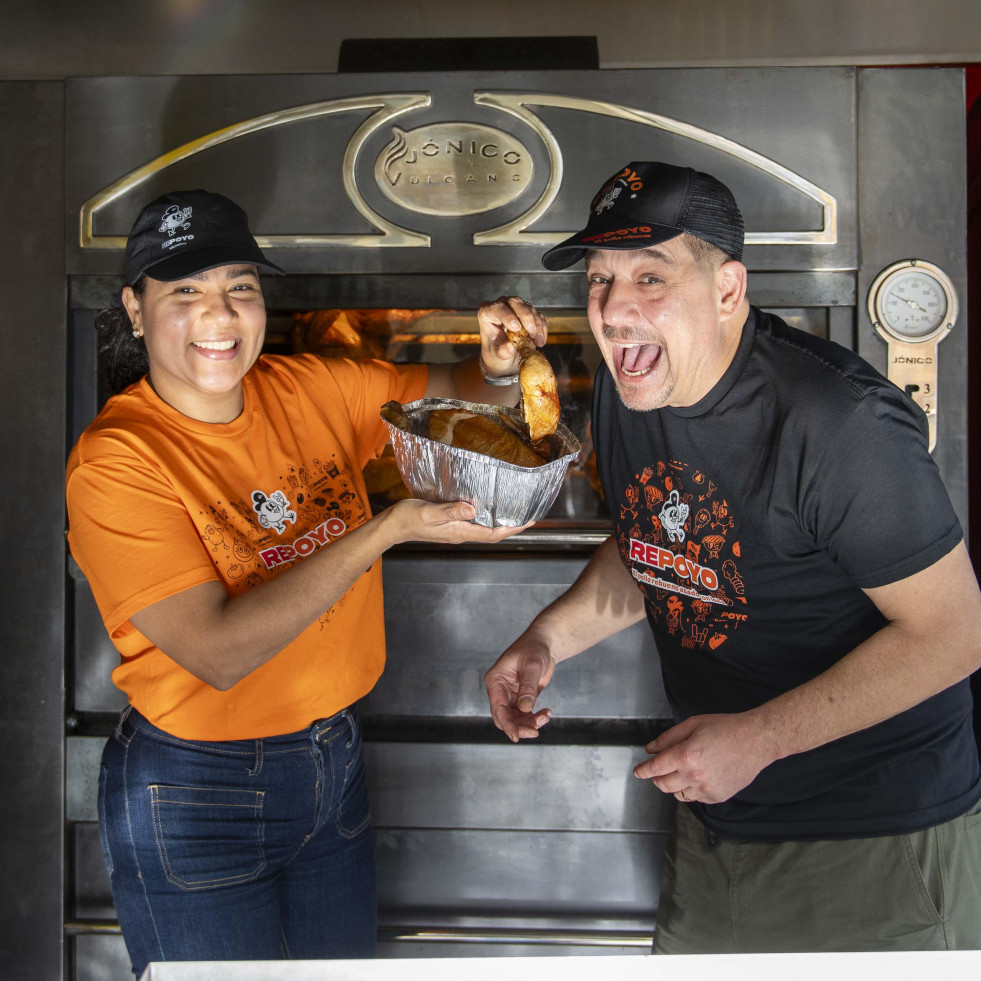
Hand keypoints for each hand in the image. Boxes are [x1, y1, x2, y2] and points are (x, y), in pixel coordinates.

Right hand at [384, 498, 530, 545]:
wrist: (392, 526)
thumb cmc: (407, 518)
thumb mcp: (428, 512)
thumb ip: (450, 511)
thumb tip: (472, 509)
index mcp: (459, 532)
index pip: (492, 533)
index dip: (512, 528)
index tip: (529, 521)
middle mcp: (460, 533)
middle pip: (492, 533)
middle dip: (512, 526)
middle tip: (528, 514)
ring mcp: (455, 531)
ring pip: (484, 528)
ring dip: (500, 522)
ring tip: (513, 510)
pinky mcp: (449, 526)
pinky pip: (474, 523)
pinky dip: (485, 517)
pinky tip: (487, 507)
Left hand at [477, 296, 547, 375]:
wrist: (504, 357)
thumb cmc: (495, 353)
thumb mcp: (496, 355)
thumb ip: (502, 351)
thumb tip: (511, 348)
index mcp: (487, 312)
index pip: (497, 307)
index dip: (507, 315)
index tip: (516, 328)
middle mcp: (501, 306)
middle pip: (516, 302)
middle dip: (526, 318)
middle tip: (532, 334)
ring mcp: (515, 307)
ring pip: (529, 308)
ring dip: (536, 325)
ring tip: (538, 343)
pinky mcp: (528, 313)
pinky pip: (538, 316)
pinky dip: (541, 328)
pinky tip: (540, 341)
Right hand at [484, 634, 554, 742]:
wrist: (545, 643)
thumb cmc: (535, 648)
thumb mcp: (532, 666)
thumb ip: (528, 688)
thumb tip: (525, 709)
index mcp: (496, 681)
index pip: (498, 708)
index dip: (507, 724)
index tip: (516, 736)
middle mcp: (500, 690)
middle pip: (504, 717)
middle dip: (519, 727)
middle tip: (535, 731)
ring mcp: (510, 695)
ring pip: (515, 719)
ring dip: (529, 723)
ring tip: (545, 717)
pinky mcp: (521, 697)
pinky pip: (524, 715)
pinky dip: (534, 718)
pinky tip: (546, 713)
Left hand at [632, 712, 778, 804]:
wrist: (755, 741)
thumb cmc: (726, 728)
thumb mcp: (693, 724)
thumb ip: (668, 738)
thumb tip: (651, 749)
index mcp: (686, 755)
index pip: (655, 768)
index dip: (643, 771)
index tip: (638, 772)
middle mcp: (694, 775)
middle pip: (663, 785)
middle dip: (656, 778)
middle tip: (657, 771)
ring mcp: (706, 789)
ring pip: (678, 794)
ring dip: (674, 785)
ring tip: (682, 771)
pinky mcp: (717, 797)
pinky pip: (695, 798)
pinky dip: (691, 790)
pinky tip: (698, 776)